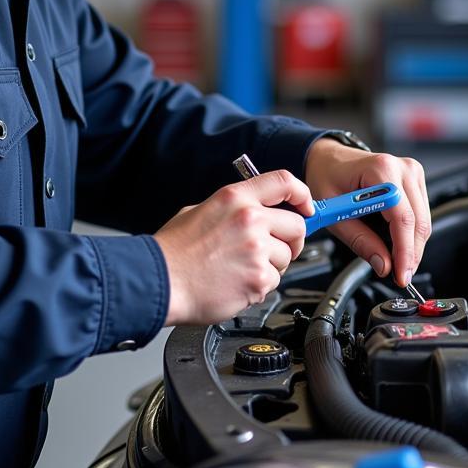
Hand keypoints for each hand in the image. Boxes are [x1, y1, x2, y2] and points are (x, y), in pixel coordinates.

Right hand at [154, 170, 311, 324]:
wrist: (159, 281)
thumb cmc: (173, 251)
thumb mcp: (199, 211)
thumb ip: (232, 208)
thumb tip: (253, 211)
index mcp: (235, 198)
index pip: (284, 182)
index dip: (302, 194)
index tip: (307, 206)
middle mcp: (249, 219)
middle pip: (297, 225)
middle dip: (290, 240)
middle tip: (277, 249)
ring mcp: (256, 249)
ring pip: (285, 257)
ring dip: (270, 266)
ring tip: (240, 268)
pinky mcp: (258, 279)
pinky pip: (273, 282)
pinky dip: (258, 286)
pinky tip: (235, 283)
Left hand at [305, 138, 430, 286]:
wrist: (329, 158)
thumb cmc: (327, 177)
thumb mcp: (333, 212)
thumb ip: (360, 240)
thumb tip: (384, 265)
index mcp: (381, 170)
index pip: (403, 218)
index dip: (405, 251)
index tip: (401, 274)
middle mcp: (402, 168)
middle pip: (419, 222)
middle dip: (411, 254)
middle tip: (399, 276)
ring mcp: (412, 172)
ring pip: (423, 221)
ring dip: (412, 246)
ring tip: (396, 263)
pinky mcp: (415, 179)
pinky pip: (421, 214)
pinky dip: (411, 234)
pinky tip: (397, 244)